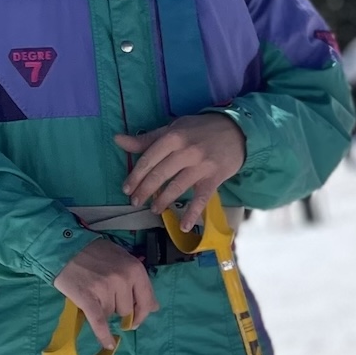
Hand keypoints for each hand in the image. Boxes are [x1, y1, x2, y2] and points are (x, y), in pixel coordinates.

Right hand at [54, 237, 157, 347]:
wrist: (64, 248)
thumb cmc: (95, 253)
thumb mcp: (123, 259)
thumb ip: (138, 281)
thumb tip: (154, 307)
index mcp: (135, 269)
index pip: (147, 300)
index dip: (142, 312)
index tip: (136, 318)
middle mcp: (123, 279)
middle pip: (128, 310)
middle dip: (118, 308)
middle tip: (106, 297)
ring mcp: (105, 289)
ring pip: (111, 314)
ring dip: (103, 309)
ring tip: (93, 293)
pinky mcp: (87, 298)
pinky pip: (99, 322)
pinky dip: (104, 336)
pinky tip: (108, 344)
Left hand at [114, 112, 246, 219]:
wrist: (237, 131)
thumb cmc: (201, 129)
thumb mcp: (174, 128)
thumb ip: (147, 139)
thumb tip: (118, 140)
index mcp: (173, 137)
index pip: (149, 159)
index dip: (136, 176)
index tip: (126, 189)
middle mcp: (186, 151)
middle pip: (160, 174)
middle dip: (145, 191)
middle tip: (136, 202)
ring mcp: (201, 166)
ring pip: (177, 187)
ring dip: (163, 201)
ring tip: (154, 209)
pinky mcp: (214, 178)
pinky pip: (201, 199)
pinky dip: (193, 213)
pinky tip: (184, 226)